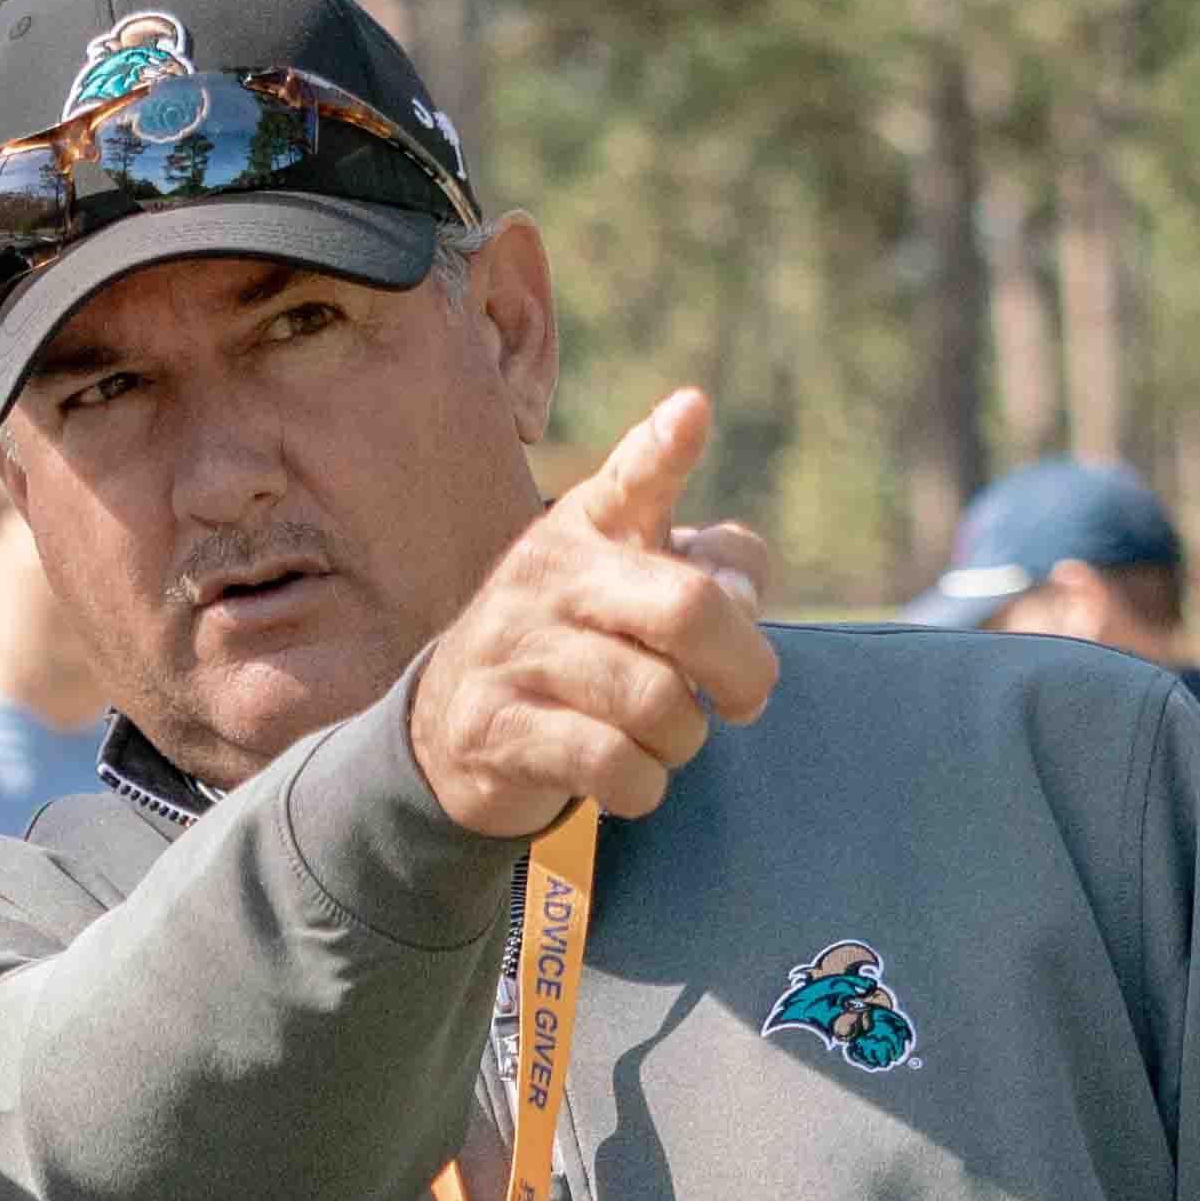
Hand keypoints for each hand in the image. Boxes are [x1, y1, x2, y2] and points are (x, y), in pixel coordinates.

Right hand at [403, 386, 780, 834]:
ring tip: (669, 739)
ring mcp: (515, 650)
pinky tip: (633, 779)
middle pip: (686, 610)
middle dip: (741, 667)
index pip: (633, 479)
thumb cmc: (582, 647)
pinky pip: (611, 764)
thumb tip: (744, 602)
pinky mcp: (495, 728)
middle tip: (746, 698)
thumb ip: (715, 574)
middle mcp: (548, 574)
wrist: (454, 726)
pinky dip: (644, 785)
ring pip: (656, 702)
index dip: (663, 449)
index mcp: (590, 525)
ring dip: (684, 739)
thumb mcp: (637, 588)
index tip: (690, 416)